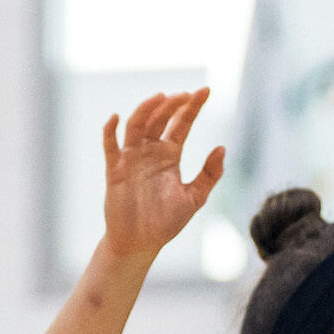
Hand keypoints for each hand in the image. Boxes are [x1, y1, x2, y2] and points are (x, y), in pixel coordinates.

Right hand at [101, 89, 225, 258]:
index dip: (192, 107)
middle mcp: (150, 152)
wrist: (142, 242)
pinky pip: (110, 147)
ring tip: (160, 98)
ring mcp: (131, 159)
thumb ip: (209, 174)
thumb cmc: (167, 220)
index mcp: (170, 155)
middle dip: (172, 105)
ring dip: (147, 110)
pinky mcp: (114, 170)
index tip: (205, 90)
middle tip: (186, 95)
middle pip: (160, 119)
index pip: (181, 124)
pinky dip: (110, 131)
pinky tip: (115, 117)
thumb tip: (222, 148)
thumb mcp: (195, 197)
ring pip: (137, 126)